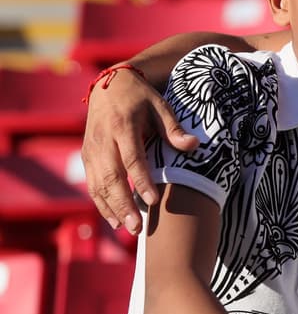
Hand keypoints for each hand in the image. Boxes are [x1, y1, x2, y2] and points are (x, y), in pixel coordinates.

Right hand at [82, 69, 195, 233]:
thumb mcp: (160, 106)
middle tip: (138, 227)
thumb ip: (174, 128)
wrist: (109, 85)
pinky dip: (101, 203)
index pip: (132, 158)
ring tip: (128, 229)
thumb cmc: (141, 97)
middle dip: (124, 204)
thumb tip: (194, 146)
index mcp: (123, 126)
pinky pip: (92, 183)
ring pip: (98, 184)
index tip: (153, 201)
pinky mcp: (87, 156)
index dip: (141, 180)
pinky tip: (114, 220)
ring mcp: (92, 149)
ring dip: (111, 209)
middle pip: (111, 177)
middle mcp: (103, 140)